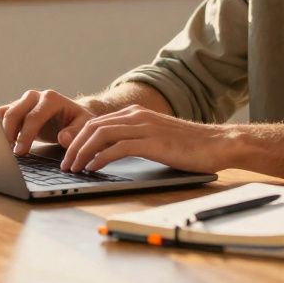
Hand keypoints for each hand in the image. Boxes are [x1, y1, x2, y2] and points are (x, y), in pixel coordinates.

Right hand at [0, 89, 94, 155]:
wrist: (72, 114)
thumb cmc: (78, 121)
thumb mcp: (84, 125)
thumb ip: (75, 132)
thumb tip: (63, 138)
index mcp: (51, 99)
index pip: (34, 117)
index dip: (25, 135)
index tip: (20, 151)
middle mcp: (35, 96)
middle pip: (14, 112)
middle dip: (9, 133)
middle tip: (8, 153)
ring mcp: (24, 101)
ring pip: (5, 113)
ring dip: (1, 131)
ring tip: (2, 149)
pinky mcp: (16, 108)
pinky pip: (1, 114)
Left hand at [60, 105, 233, 173]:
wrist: (218, 143)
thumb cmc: (191, 146)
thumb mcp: (157, 138)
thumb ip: (136, 140)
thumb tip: (113, 153)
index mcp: (136, 113)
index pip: (96, 122)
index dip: (78, 138)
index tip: (69, 154)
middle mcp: (137, 116)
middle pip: (92, 127)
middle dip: (74, 146)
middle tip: (65, 164)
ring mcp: (144, 127)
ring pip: (100, 135)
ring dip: (82, 152)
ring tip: (73, 168)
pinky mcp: (151, 142)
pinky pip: (116, 148)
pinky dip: (100, 158)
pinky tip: (92, 169)